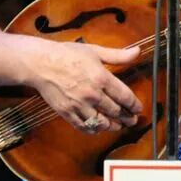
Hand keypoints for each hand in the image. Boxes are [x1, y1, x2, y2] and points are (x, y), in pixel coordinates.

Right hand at [27, 41, 142, 133]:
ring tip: (118, 126)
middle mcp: (92, 94)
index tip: (139, 108)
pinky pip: (83, 126)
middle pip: (115, 111)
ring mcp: (79, 105)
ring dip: (113, 126)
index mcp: (101, 77)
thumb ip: (118, 55)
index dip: (134, 105)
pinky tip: (99, 129)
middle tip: (132, 120)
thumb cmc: (67, 54)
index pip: (124, 96)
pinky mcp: (67, 112)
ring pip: (101, 122)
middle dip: (127, 118)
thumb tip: (138, 51)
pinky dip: (93, 130)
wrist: (40, 63)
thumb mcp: (95, 51)